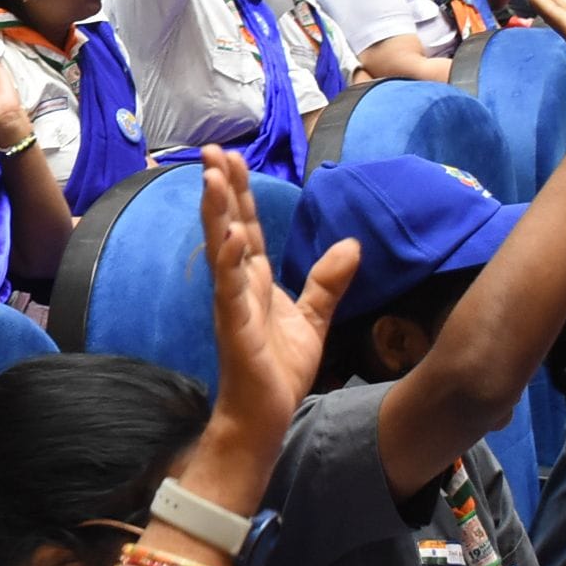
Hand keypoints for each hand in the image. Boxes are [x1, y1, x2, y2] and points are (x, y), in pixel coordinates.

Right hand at [200, 147, 356, 446]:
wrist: (267, 415)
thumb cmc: (280, 370)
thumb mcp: (314, 318)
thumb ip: (328, 281)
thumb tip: (353, 245)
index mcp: (254, 280)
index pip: (246, 225)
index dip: (239, 192)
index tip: (232, 158)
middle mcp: (237, 284)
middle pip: (228, 225)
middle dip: (220, 188)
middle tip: (212, 150)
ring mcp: (232, 302)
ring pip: (221, 248)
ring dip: (216, 213)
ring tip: (213, 178)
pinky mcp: (234, 324)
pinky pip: (229, 288)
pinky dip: (230, 261)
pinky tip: (233, 237)